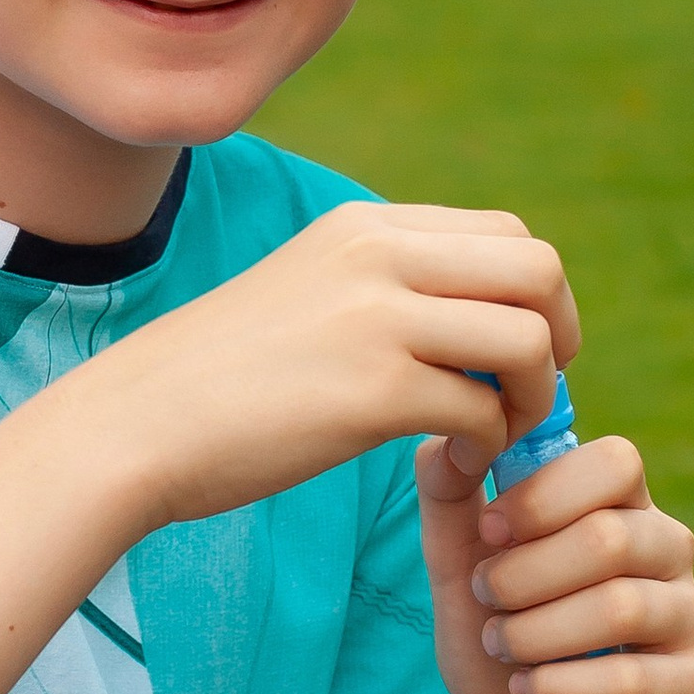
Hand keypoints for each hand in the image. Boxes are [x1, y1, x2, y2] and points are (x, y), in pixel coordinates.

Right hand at [76, 200, 581, 528]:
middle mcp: (378, 255)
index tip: (512, 356)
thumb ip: (383, 289)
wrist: (135, 424)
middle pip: (538, 269)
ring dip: (533, 399)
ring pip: (528, 338)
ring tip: (494, 435)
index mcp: (366, 227)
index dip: (534, 297)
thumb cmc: (218, 380)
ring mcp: (377, 319)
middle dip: (558, 337)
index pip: (508, 233)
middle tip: (528, 394)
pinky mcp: (372, 392)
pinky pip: (483, 411)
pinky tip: (452, 466)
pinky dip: (487, 446)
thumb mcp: (307, 294)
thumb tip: (472, 320)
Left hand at [415, 424, 693, 693]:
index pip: (616, 462)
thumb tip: (445, 442)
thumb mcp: (455, 563)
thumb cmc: (492, 634)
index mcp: (623, 505)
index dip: (544, 495)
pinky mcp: (691, 687)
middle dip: (523, 576)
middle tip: (487, 601)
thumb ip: (448, 497)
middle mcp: (669, 551)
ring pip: (622, 607)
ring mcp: (690, 618)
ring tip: (503, 649)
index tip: (489, 531)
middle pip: (612, 536)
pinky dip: (558, 687)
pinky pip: (632, 679)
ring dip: (535, 634)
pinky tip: (529, 691)